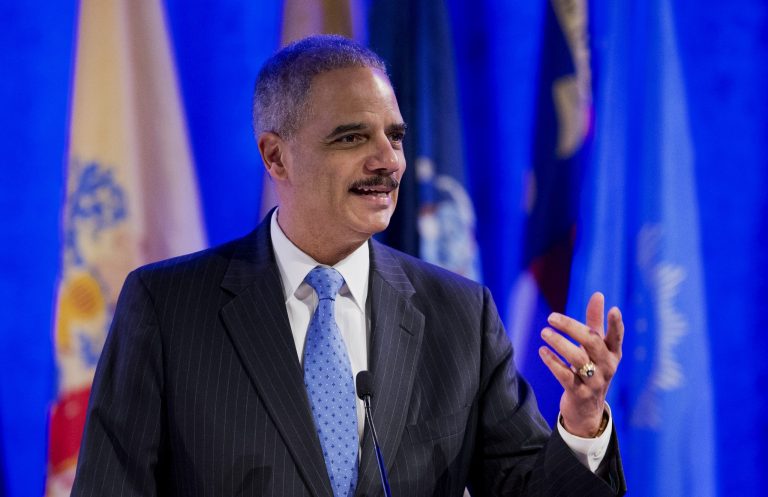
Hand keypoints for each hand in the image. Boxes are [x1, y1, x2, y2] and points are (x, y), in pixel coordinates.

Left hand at [538, 292, 623, 437]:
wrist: (587, 409)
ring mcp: (594, 382)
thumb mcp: (596, 347)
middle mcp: (607, 367)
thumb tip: (598, 294)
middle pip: (592, 343)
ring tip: (544, 332)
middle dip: (572, 328)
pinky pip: (565, 376)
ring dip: (559, 344)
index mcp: (612, 354)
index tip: (614, 309)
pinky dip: (553, 362)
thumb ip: (596, 321)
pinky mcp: (579, 393)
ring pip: (578, 359)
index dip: (616, 324)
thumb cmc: (592, 369)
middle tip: (551, 317)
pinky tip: (542, 351)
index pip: (617, 337)